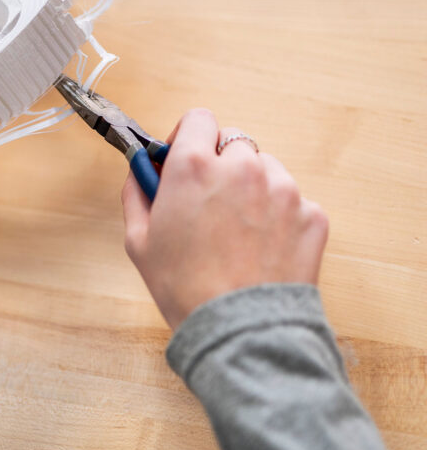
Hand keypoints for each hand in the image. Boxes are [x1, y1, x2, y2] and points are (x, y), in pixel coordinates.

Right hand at [121, 109, 328, 329]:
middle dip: (221, 164)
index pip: (198, 118)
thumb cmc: (184, 288)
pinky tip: (262, 249)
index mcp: (195, 167)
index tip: (183, 158)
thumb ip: (137, 193)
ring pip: (266, 170)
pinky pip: (293, 201)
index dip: (188, 136)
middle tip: (209, 201)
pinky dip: (278, 217)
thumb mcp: (138, 240)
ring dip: (251, 188)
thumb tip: (140, 171)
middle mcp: (241, 167)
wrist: (240, 330)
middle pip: (234, 142)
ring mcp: (283, 189)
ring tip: (238, 232)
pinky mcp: (311, 215)